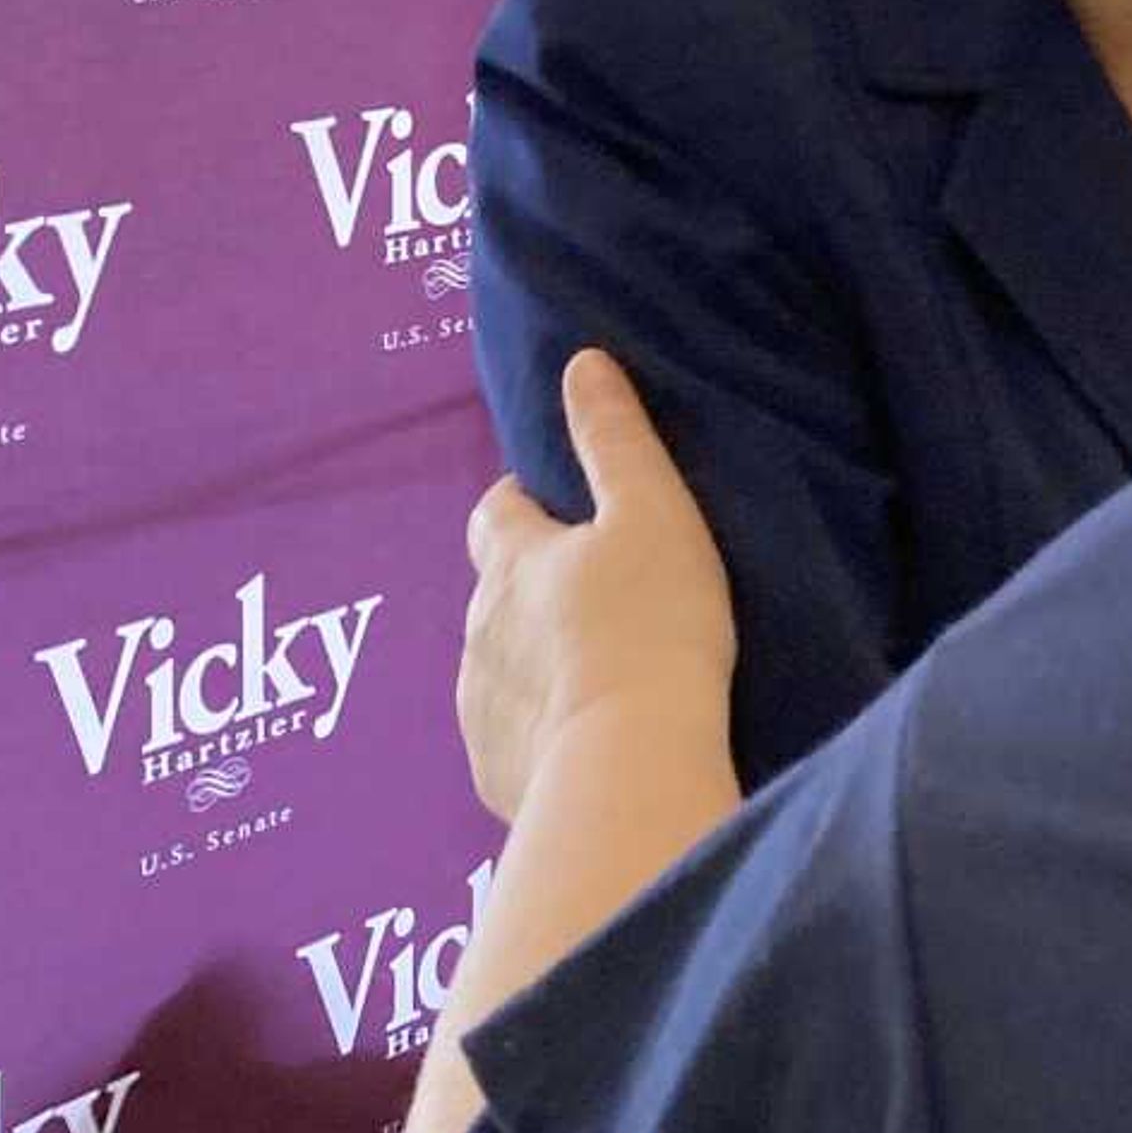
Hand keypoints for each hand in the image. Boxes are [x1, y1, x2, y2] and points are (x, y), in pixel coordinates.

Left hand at [458, 351, 737, 821]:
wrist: (628, 762)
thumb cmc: (653, 622)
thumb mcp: (653, 512)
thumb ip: (616, 438)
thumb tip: (583, 364)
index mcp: (513, 558)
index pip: (497, 510)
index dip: (525, 503)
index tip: (562, 511)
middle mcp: (478, 625)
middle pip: (493, 590)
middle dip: (529, 585)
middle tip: (594, 597)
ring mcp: (478, 702)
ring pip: (498, 664)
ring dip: (533, 660)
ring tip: (596, 675)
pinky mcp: (492, 769)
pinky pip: (509, 736)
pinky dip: (537, 728)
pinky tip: (584, 738)